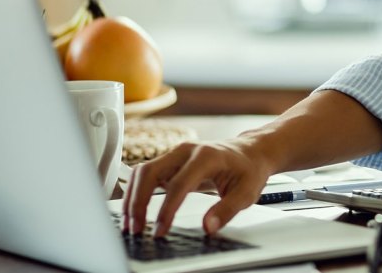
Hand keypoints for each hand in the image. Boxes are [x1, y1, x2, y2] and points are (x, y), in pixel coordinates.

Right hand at [122, 138, 273, 237]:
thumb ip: (227, 210)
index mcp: (206, 156)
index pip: (179, 184)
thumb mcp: (247, 192)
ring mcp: (176, 154)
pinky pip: (146, 174)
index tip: (160, 230)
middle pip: (150, 172)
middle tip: (136, 229)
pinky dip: (136, 192)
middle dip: (138, 202)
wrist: (250, 152)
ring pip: (142, 172)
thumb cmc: (249, 170)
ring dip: (132, 198)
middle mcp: (187, 150)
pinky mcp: (170, 161)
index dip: (167, 210)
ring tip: (131, 224)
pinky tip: (134, 211)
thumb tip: (208, 227)